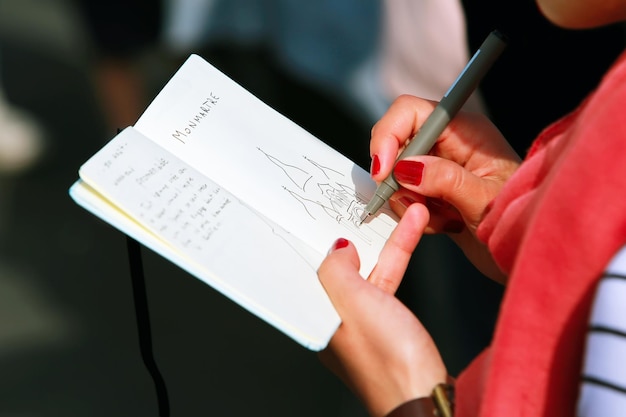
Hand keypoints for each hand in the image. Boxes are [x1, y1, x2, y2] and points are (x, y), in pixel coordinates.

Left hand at [317, 204, 446, 416]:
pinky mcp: (387, 323)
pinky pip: (388, 281)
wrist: (425, 394)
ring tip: (405, 214)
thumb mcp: (354, 303)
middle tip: (364, 208)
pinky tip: (407, 238)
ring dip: (388, 242)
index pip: (307, 271)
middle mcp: (334, 320)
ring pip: (369, 271)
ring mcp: (362, 321)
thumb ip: (337, 271)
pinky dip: (399, 259)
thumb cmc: (388, 363)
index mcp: (316, 319)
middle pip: (339, 267)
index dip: (315, 240)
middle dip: (356, 235)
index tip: (323, 214)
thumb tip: (336, 250)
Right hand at [370, 95, 520, 281]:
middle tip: (418, 205)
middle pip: (396, 144)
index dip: (388, 135)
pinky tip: (444, 224)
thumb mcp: (484, 200)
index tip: (383, 171)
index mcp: (464, 131)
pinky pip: (403, 195)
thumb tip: (407, 169)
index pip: (410, 112)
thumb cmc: (519, 218)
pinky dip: (414, 214)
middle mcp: (448, 143)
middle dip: (398, 178)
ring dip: (410, 201)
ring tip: (445, 218)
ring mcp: (438, 166)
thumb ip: (446, 181)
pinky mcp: (431, 189)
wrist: (524, 248)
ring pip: (396, 174)